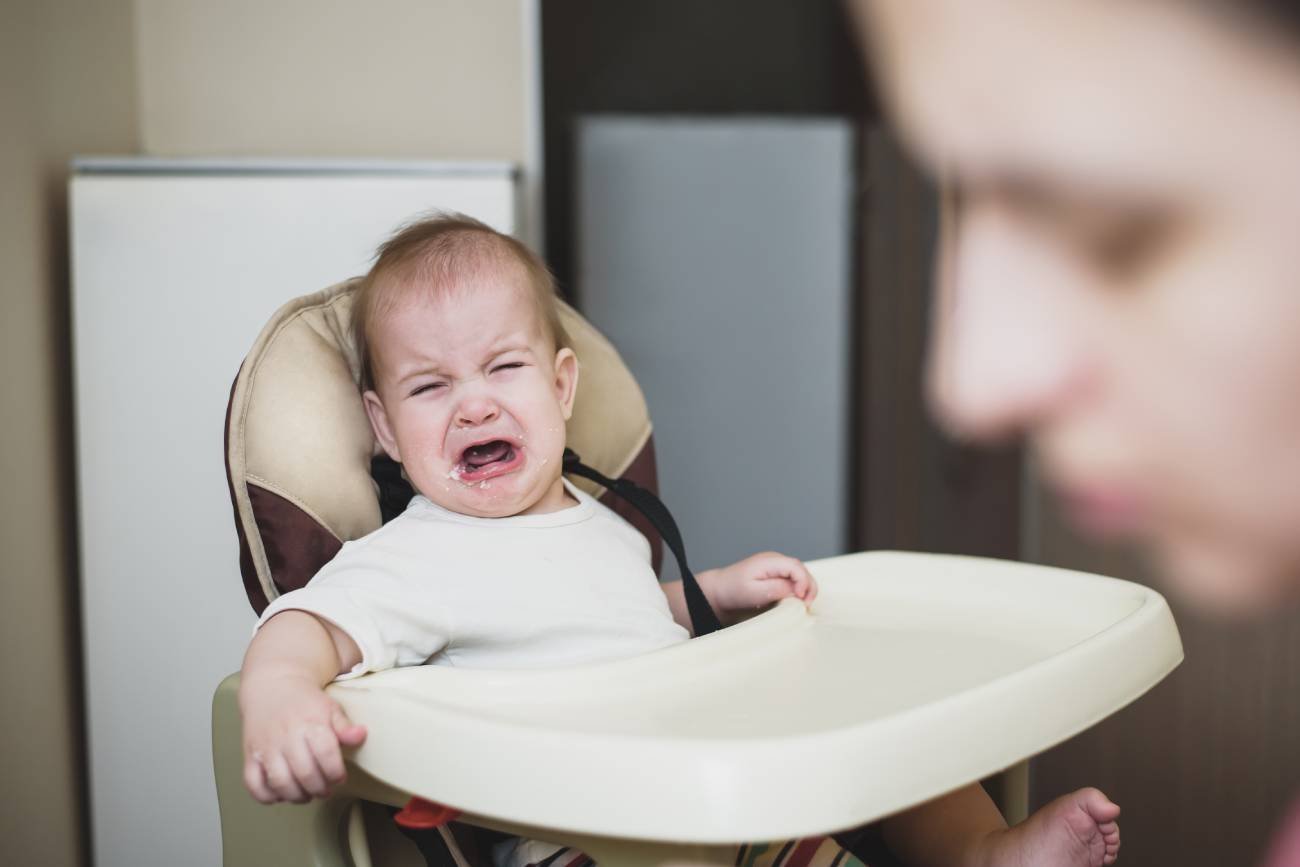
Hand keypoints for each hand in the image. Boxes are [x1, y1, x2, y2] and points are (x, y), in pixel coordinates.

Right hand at [239, 673, 367, 803]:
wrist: (273, 687)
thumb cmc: (305, 702)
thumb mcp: (330, 708)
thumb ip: (345, 726)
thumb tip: (360, 736)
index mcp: (310, 723)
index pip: (326, 754)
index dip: (335, 772)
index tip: (340, 778)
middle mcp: (286, 736)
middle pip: (304, 773)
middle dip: (319, 788)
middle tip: (325, 790)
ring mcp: (265, 747)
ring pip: (279, 783)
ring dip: (296, 796)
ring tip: (306, 794)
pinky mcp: (249, 755)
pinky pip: (253, 783)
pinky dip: (266, 796)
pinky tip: (280, 794)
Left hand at [701, 551, 817, 622]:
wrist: (719, 592)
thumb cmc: (733, 591)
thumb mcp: (754, 593)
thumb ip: (776, 589)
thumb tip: (797, 590)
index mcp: (769, 561)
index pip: (796, 567)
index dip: (804, 582)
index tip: (802, 599)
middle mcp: (775, 561)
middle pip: (801, 570)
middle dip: (809, 587)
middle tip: (806, 605)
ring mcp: (776, 567)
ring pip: (800, 575)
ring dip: (805, 589)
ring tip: (802, 605)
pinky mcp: (775, 575)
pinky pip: (793, 580)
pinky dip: (798, 590)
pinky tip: (795, 601)